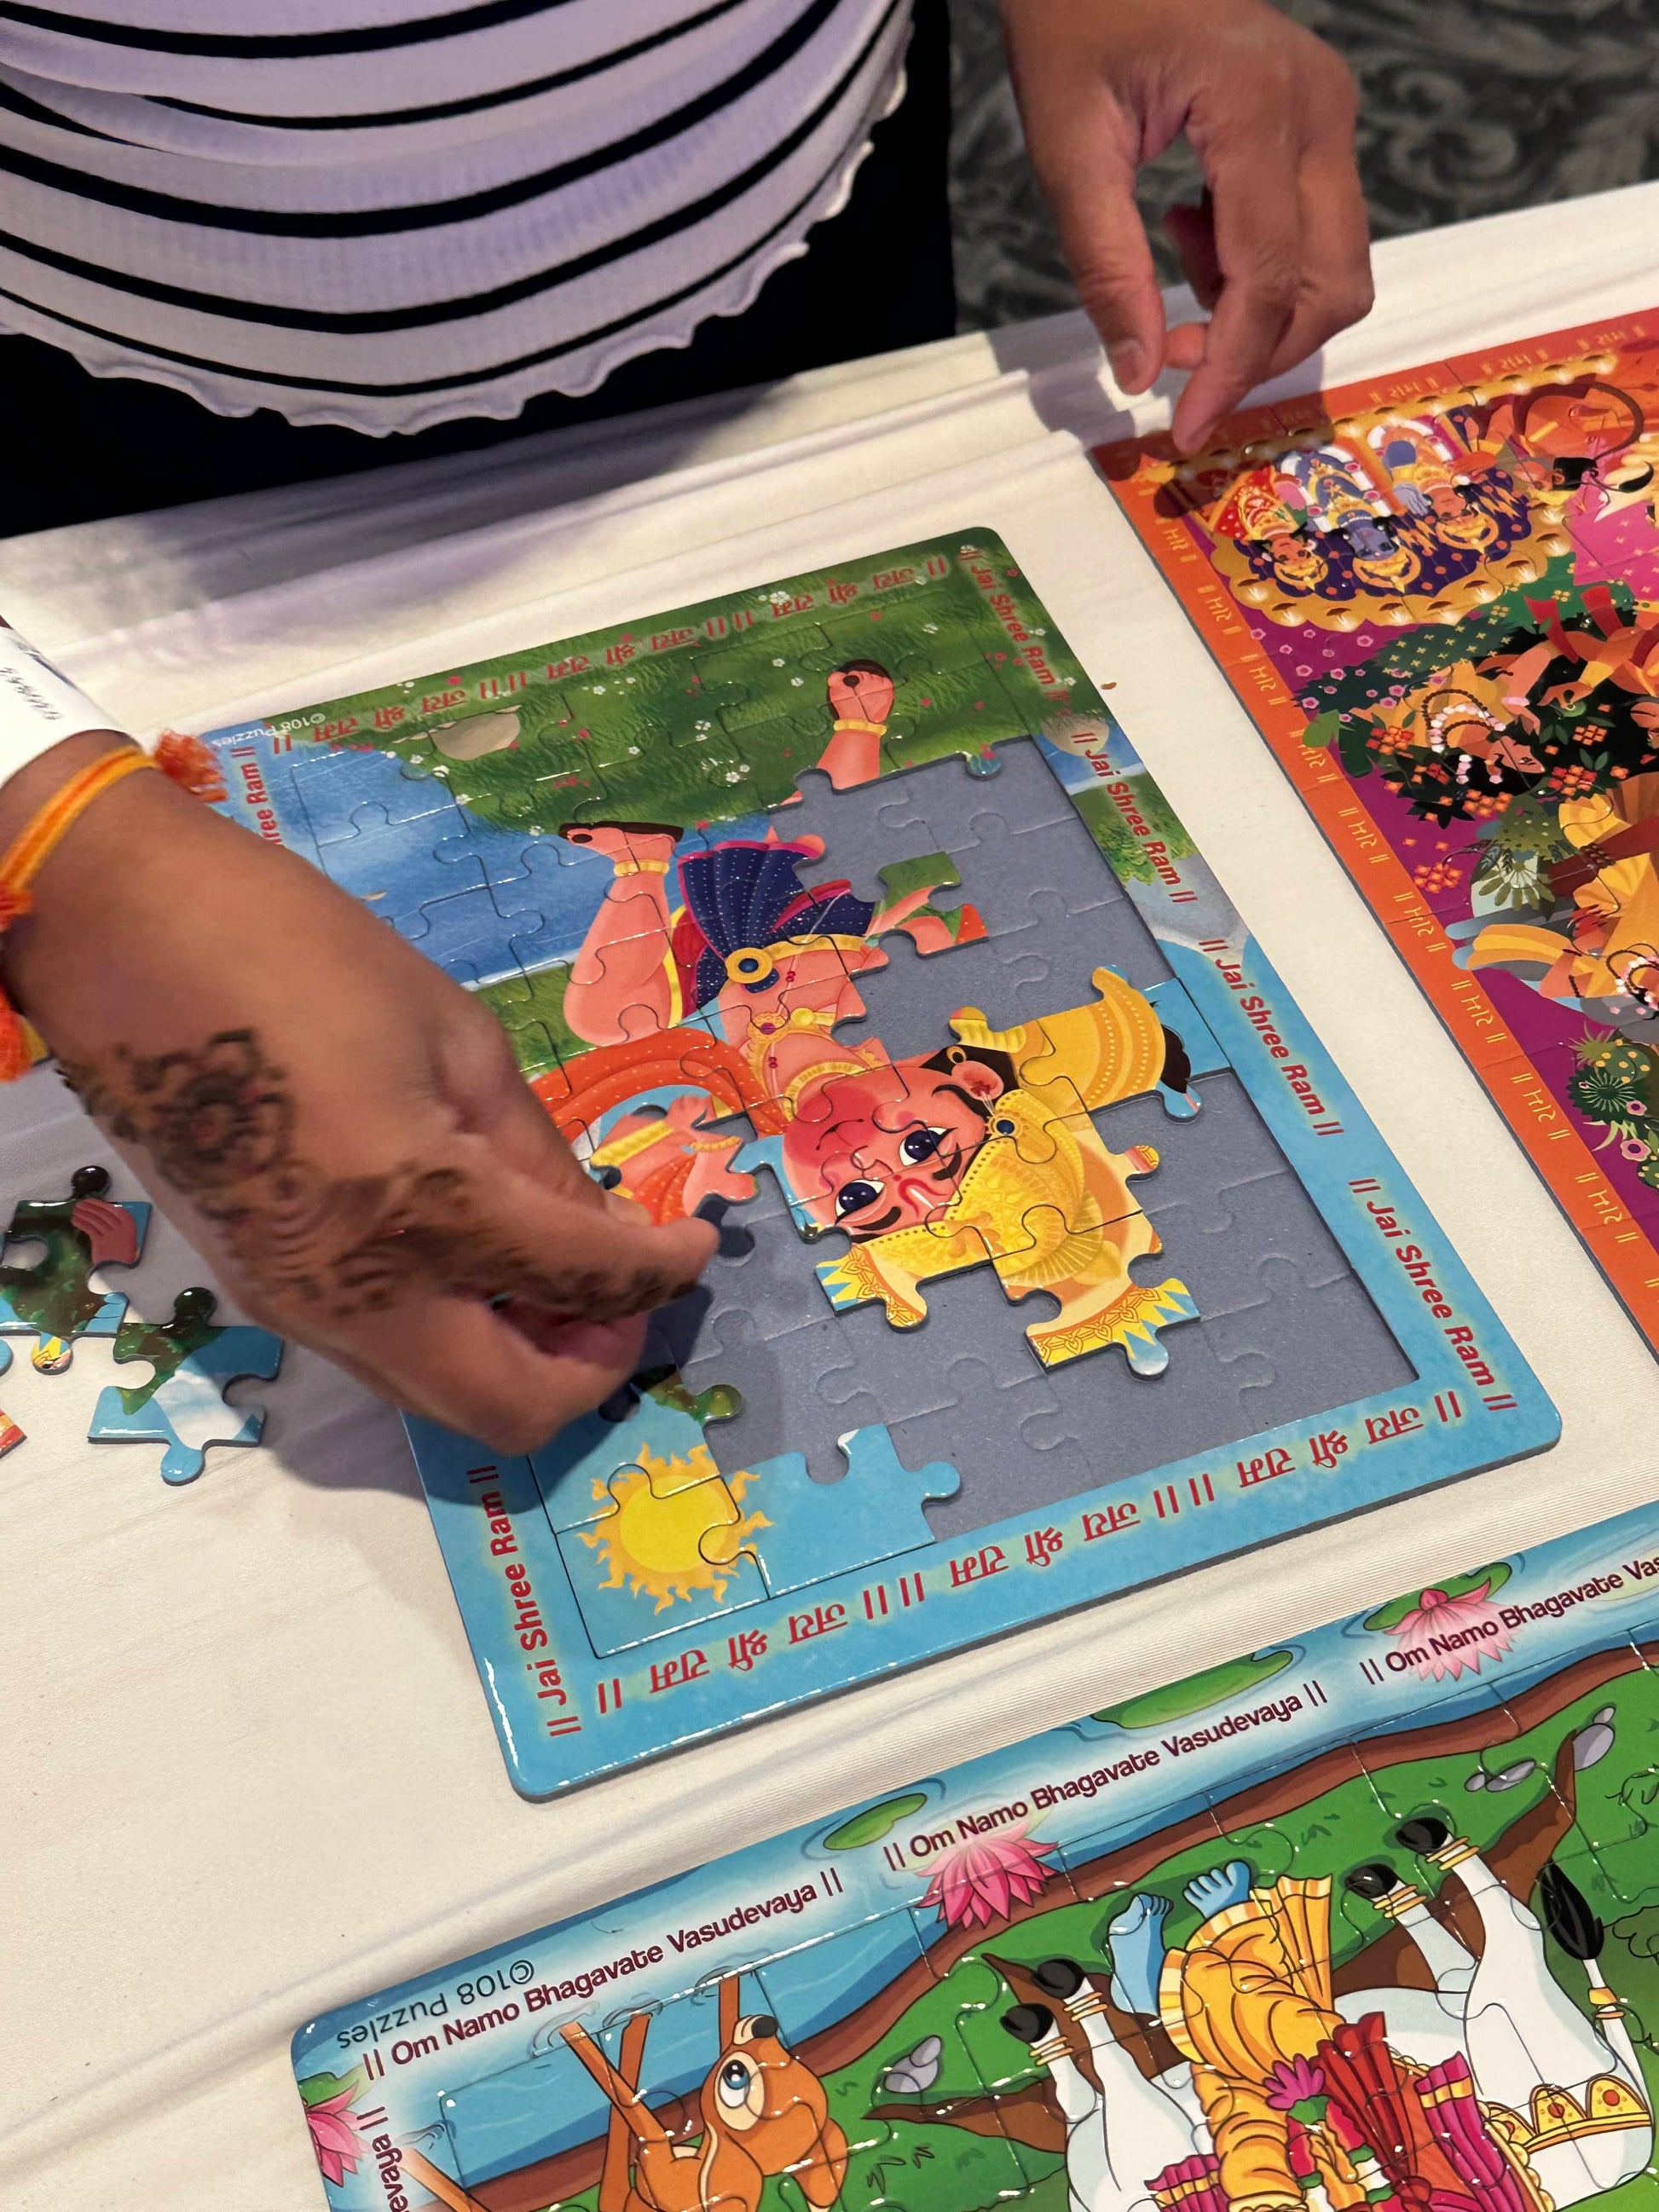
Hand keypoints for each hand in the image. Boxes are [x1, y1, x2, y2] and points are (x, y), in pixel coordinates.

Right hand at [0, 734, 715, 1450]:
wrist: (120, 938)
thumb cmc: (295, 951)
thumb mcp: (455, 1035)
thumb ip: (534, 1152)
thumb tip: (602, 1225)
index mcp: (421, 1208)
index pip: (584, 1284)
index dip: (665, 1271)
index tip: (698, 1241)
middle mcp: (359, 1295)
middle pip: (513, 1409)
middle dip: (594, 1363)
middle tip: (626, 1291)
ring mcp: (298, 1308)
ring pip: (444, 1397)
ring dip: (522, 1357)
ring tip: (559, 1268)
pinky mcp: (262, 1292)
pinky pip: (388, 1355)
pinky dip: (456, 1330)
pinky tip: (480, 1251)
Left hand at [999, 0, 1371, 450]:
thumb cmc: (1074, 23)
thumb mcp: (1068, 150)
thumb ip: (1107, 267)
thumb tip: (1139, 375)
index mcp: (1260, 104)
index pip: (1270, 278)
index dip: (1231, 369)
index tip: (1187, 429)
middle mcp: (1320, 108)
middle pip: (1331, 284)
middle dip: (1257, 351)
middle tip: (1169, 358)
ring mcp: (1330, 112)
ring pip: (1335, 266)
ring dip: (1260, 312)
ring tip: (1173, 272)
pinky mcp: (1319, 122)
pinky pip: (1315, 231)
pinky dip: (1259, 269)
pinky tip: (1188, 232)